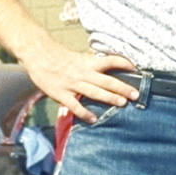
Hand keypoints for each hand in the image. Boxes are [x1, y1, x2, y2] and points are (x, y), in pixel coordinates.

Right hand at [21, 46, 138, 122]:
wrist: (39, 55)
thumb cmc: (60, 58)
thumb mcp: (80, 58)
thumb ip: (94, 65)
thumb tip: (111, 69)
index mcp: (88, 63)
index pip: (110, 61)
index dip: (124, 63)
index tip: (136, 69)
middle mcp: (83, 73)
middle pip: (106, 81)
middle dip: (122, 88)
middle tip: (136, 94)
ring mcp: (72, 84)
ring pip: (94, 92)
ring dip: (109, 98)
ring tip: (122, 104)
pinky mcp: (61, 94)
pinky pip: (74, 105)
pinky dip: (84, 113)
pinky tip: (94, 119)